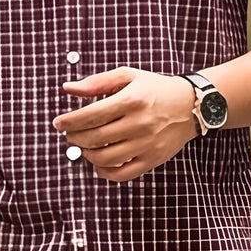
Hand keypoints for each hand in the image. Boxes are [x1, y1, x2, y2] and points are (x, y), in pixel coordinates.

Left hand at [53, 68, 197, 181]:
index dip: (69, 121)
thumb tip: (68, 88)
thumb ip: (97, 82)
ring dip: (87, 154)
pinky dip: (105, 172)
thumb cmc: (156, 89)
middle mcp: (139, 123)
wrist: (192, 105)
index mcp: (131, 100)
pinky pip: (123, 174)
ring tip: (84, 146)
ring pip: (106, 158)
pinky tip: (98, 163)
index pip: (90, 115)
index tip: (58, 123)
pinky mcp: (152, 159)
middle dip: (75, 137)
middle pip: (95, 138)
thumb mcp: (128, 76)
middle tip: (70, 134)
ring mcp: (146, 144)